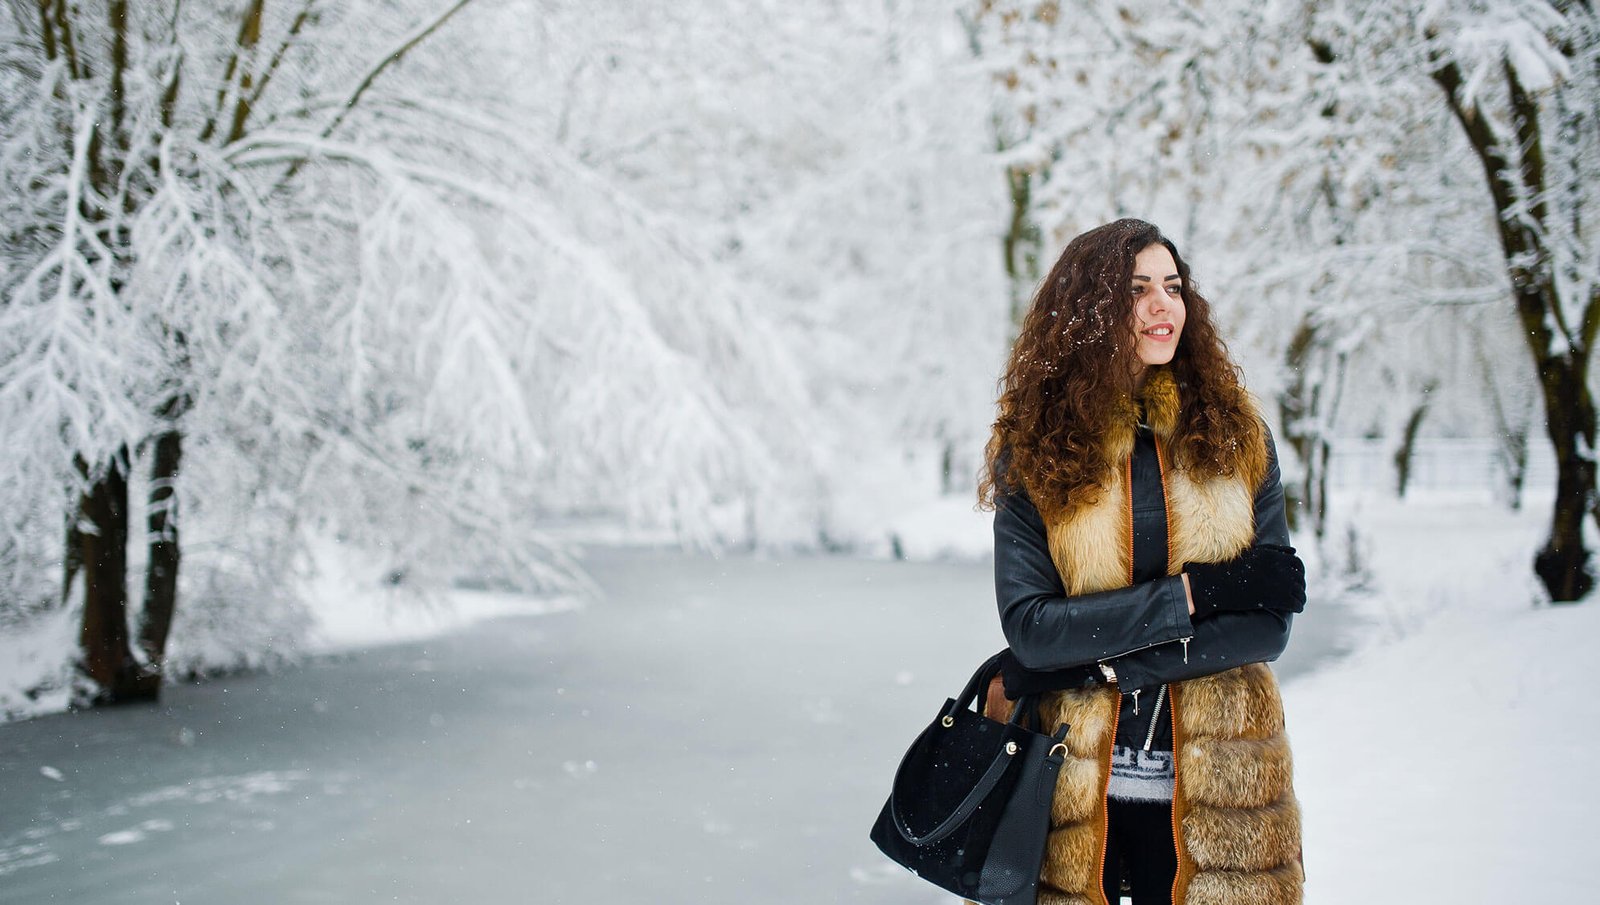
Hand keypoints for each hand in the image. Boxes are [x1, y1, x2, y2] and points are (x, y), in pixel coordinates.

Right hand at [1183, 544, 1305, 620]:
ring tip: (1298, 601)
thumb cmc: (1230, 569)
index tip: (1297, 578)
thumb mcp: (1253, 554)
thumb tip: (1294, 551)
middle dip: (1301, 585)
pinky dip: (1297, 606)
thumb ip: (1274, 550)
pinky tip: (1295, 608)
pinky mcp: (1273, 598)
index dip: (1299, 571)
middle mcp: (1277, 568)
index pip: (1297, 563)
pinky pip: (1294, 603)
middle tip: (1298, 592)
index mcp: (1272, 556)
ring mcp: (1276, 583)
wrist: (1214, 585)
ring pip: (1299, 591)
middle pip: (1299, 578)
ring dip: (1301, 597)